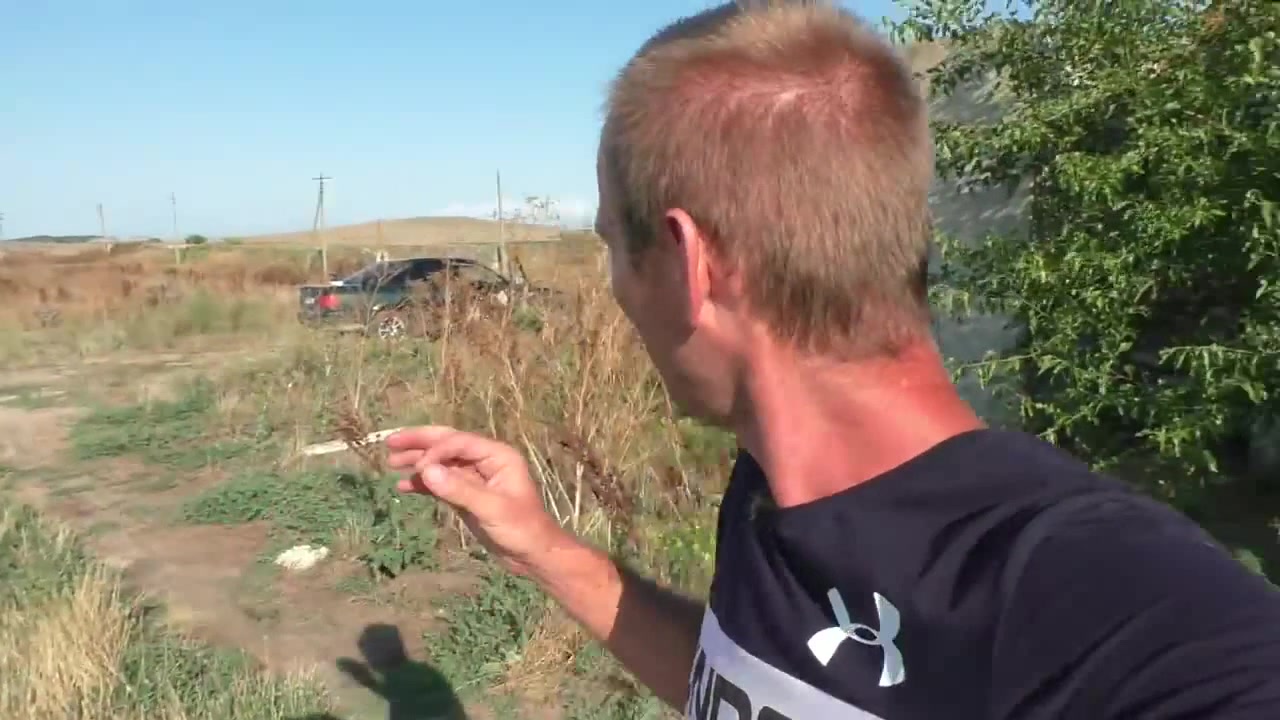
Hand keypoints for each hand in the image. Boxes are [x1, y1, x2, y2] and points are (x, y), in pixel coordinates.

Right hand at [385, 426, 568, 576]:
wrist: (533, 555)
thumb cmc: (521, 529)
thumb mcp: (491, 509)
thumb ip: (459, 489)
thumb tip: (424, 471)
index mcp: (497, 456)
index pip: (459, 443)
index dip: (435, 450)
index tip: (417, 468)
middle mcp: (485, 462)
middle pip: (448, 445)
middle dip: (420, 443)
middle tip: (390, 443)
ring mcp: (475, 478)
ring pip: (442, 463)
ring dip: (418, 462)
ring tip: (391, 463)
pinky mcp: (467, 496)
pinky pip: (442, 483)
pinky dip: (424, 484)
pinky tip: (404, 486)